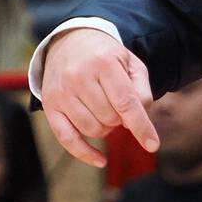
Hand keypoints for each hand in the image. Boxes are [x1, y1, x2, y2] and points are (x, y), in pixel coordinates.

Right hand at [39, 27, 158, 167]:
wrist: (70, 41)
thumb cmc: (106, 56)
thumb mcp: (131, 63)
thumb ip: (141, 91)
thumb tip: (134, 123)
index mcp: (104, 62)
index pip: (126, 102)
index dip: (141, 126)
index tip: (153, 145)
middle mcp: (79, 76)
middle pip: (111, 118)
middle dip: (121, 118)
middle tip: (118, 104)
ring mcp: (62, 91)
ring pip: (93, 130)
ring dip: (106, 128)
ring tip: (105, 110)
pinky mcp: (49, 104)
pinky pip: (67, 139)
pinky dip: (85, 154)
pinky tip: (101, 160)